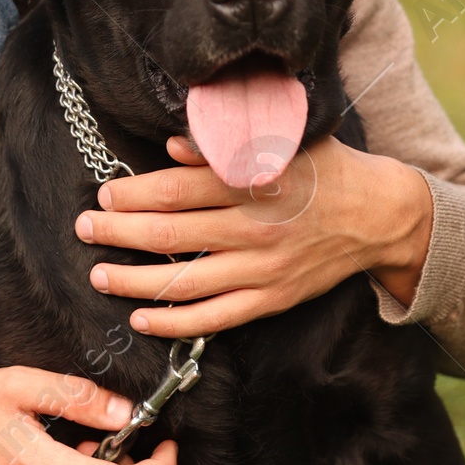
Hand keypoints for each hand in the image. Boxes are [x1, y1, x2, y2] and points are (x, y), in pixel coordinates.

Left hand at [73, 135, 433, 340]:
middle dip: (119, 232)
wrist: (379, 216)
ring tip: (99, 274)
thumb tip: (170, 148)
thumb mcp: (282, 142)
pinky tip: (142, 318)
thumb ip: (224, 148)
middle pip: (170, 233)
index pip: (177, 189)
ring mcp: (262, 269)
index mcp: (252, 183)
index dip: (134, 193)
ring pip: (184, 281)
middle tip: (85, 228)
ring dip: (134, 280)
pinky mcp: (271, 299)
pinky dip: (174, 323)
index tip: (105, 193)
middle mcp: (254, 228)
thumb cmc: (323, 170)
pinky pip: (214, 319)